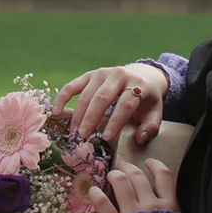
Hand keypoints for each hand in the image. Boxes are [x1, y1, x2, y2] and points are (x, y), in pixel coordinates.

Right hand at [52, 64, 168, 143]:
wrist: (142, 75)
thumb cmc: (147, 99)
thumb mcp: (155, 111)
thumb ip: (150, 127)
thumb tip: (139, 139)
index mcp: (138, 84)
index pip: (125, 103)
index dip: (116, 121)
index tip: (106, 138)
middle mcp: (118, 75)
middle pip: (102, 97)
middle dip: (91, 118)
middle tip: (84, 137)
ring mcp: (102, 73)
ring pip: (87, 94)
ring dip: (79, 114)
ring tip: (75, 133)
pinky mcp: (90, 74)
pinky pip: (72, 85)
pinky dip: (62, 98)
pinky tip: (56, 112)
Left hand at [88, 159, 179, 212]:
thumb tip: (167, 206)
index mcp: (169, 205)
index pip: (164, 175)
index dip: (155, 165)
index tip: (148, 161)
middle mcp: (150, 205)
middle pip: (137, 176)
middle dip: (128, 167)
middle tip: (121, 165)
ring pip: (121, 183)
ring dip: (113, 175)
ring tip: (110, 175)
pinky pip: (103, 204)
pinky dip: (96, 194)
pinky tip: (93, 190)